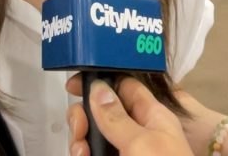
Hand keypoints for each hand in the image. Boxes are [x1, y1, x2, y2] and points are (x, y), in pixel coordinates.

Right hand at [66, 75, 191, 155]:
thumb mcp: (141, 143)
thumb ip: (116, 116)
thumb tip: (98, 87)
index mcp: (153, 117)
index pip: (126, 86)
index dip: (101, 80)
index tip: (73, 84)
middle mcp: (138, 133)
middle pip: (103, 111)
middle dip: (84, 116)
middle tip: (79, 130)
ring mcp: (126, 153)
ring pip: (94, 136)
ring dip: (80, 139)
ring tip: (80, 152)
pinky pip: (94, 154)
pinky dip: (83, 154)